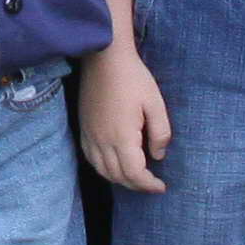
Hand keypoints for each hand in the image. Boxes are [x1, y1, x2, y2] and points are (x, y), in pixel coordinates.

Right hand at [79, 45, 170, 191]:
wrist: (104, 58)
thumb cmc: (133, 78)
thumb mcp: (155, 103)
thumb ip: (160, 133)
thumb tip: (158, 156)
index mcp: (122, 137)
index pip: (134, 174)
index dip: (148, 185)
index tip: (161, 186)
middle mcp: (102, 141)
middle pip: (118, 176)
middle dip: (136, 185)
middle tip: (152, 183)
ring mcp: (90, 135)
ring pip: (102, 170)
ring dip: (120, 179)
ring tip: (136, 176)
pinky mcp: (83, 128)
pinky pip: (91, 159)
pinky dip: (104, 168)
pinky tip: (114, 164)